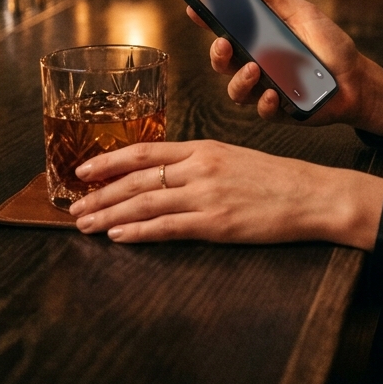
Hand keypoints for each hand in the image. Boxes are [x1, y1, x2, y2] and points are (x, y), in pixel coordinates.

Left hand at [68, 140, 382, 247]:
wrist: (310, 194)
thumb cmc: (275, 178)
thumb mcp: (234, 157)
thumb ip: (198, 163)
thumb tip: (162, 175)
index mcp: (204, 148)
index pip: (145, 151)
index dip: (109, 161)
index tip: (83, 170)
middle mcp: (200, 167)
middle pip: (137, 179)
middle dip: (99, 193)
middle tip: (72, 206)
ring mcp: (206, 195)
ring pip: (144, 203)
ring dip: (109, 214)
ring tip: (85, 224)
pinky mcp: (215, 223)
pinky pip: (167, 228)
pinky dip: (138, 232)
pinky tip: (119, 236)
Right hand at [186, 0, 382, 133]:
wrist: (357, 78)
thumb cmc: (331, 44)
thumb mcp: (304, 14)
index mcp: (260, 39)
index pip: (226, 29)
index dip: (206, 20)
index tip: (194, 7)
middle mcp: (257, 64)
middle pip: (222, 62)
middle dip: (216, 54)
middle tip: (223, 44)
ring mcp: (265, 88)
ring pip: (236, 90)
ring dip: (239, 80)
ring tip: (255, 69)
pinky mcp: (278, 110)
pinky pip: (261, 110)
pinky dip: (264, 102)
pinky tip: (273, 93)